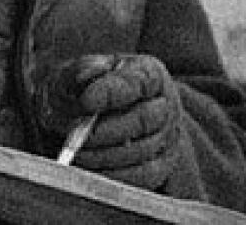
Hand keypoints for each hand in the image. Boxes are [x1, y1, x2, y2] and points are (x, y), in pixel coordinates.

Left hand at [38, 54, 181, 190]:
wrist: (117, 116)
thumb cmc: (96, 87)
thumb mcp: (87, 69)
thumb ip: (83, 68)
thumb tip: (83, 80)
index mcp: (149, 72)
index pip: (136, 81)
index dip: (110, 92)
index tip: (85, 101)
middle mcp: (165, 104)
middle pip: (144, 119)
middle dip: (107, 129)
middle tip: (77, 133)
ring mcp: (167, 137)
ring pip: (142, 150)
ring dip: (106, 154)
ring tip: (78, 152)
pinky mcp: (162, 166)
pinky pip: (143, 176)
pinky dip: (115, 174)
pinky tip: (91, 168)